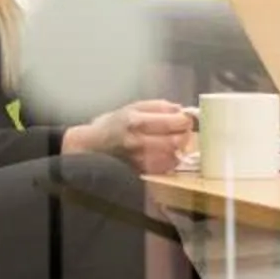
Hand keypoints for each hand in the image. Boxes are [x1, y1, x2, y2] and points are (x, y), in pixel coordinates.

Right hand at [70, 99, 194, 174]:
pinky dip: (171, 160)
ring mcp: (140, 160)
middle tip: (184, 130)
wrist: (92, 146)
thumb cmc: (114, 123)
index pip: (173, 122)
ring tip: (175, 141)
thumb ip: (159, 107)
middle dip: (185, 135)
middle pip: (176, 141)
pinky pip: (166, 167)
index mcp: (137, 121)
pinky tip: (165, 153)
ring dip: (179, 149)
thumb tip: (181, 110)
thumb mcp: (134, 107)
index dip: (185, 120)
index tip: (186, 118)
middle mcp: (139, 142)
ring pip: (174, 156)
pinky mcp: (141, 172)